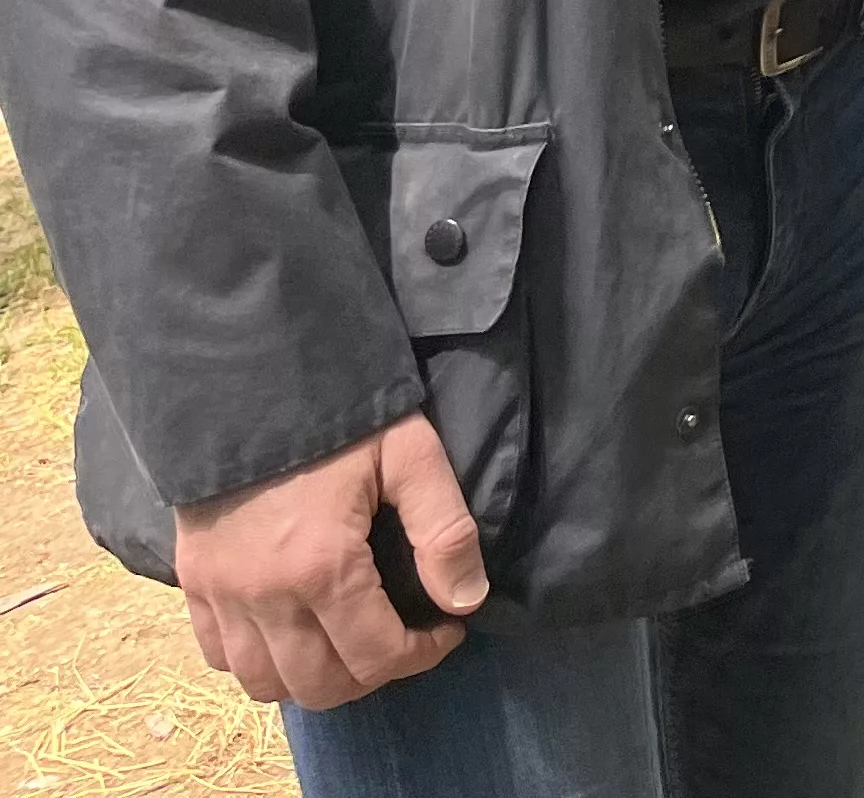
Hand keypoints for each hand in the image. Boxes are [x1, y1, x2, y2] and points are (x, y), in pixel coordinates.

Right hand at [172, 414, 484, 710]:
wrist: (247, 381)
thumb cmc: (340, 418)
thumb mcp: (410, 456)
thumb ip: (444, 530)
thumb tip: (467, 600)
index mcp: (322, 568)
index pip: (376, 655)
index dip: (423, 655)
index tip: (447, 629)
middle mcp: (263, 597)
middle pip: (320, 685)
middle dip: (374, 674)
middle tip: (403, 641)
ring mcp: (219, 596)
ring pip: (265, 684)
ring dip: (315, 678)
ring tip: (351, 644)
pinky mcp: (192, 584)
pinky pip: (219, 656)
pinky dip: (259, 662)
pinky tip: (293, 634)